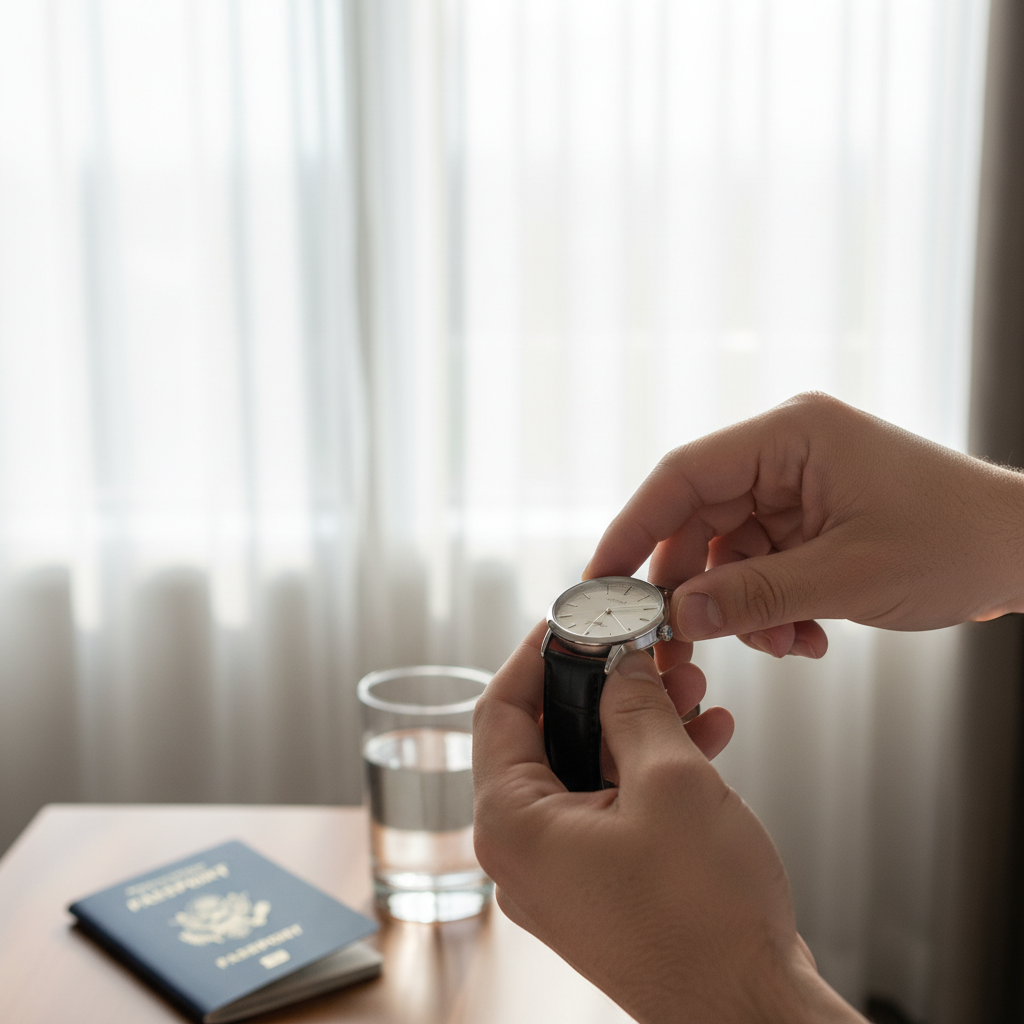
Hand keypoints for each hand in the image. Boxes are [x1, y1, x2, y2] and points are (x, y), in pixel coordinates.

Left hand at [472, 624, 865, 1023]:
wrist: (752, 1014)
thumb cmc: (707, 916)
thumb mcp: (670, 781)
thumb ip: (635, 707)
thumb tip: (621, 666)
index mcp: (514, 823)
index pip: (499, 711)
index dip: (535, 655)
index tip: (570, 619)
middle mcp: (524, 852)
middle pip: (545, 738)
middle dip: (602, 687)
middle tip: (645, 650)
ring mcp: (561, 874)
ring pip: (586, 769)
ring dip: (636, 724)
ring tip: (690, 687)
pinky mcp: (601, 886)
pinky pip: (611, 807)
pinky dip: (649, 770)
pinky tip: (705, 737)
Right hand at [586, 392, 1023, 657]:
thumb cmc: (959, 541)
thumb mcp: (846, 576)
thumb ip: (753, 596)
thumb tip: (678, 616)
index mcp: (790, 436)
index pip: (683, 475)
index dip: (634, 527)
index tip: (603, 578)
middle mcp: (786, 454)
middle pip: (700, 520)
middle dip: (693, 587)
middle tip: (678, 642)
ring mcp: (799, 487)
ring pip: (730, 553)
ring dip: (744, 607)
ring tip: (784, 642)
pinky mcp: (812, 519)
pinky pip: (763, 566)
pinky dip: (772, 607)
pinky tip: (806, 634)